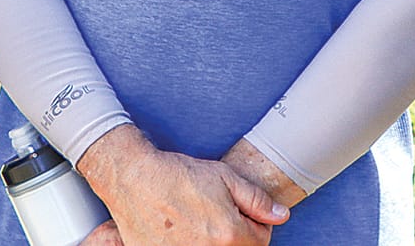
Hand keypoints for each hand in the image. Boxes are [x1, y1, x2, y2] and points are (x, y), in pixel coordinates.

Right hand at [77, 125, 286, 245]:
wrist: (135, 180)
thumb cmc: (177, 176)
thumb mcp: (224, 177)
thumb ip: (256, 200)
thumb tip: (280, 215)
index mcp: (230, 235)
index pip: (260, 240)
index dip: (255, 223)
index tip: (241, 212)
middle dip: (236, 235)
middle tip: (218, 216)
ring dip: (214, 241)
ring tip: (199, 223)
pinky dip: (190, 244)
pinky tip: (182, 233)